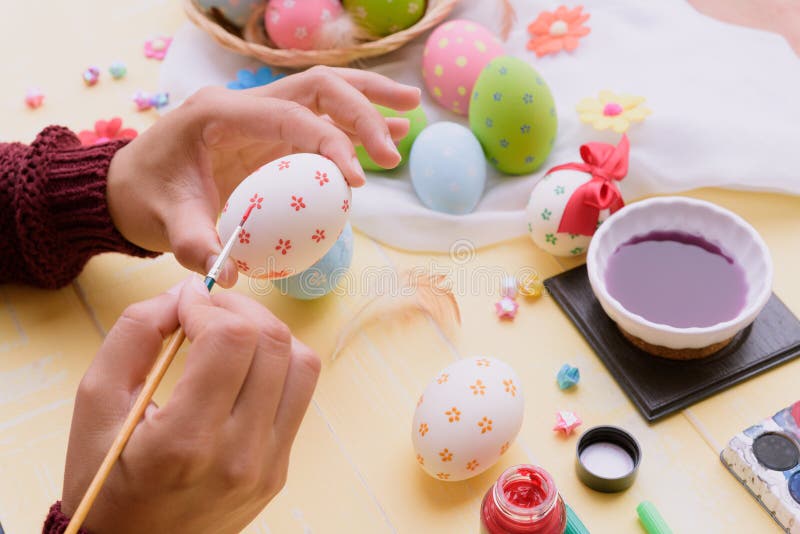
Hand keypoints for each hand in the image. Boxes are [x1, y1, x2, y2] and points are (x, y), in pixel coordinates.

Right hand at [61, 277, 319, 532]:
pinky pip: (301, 395)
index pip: (230, 340)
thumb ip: (135, 334)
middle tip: (209, 311)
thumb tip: (185, 292)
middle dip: (240, 310)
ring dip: (267, 334)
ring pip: (301, 363)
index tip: (186, 305)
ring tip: (231, 334)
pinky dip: (279, 365)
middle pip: (273, 343)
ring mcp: (268, 464)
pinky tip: (245, 367)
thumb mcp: (96, 402)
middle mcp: (239, 454)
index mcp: (185, 441)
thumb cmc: (105, 477)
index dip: (209, 306)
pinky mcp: (281, 467)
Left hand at [106, 67, 420, 286]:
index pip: (291, 115)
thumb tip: (229, 278)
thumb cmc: (144, 199)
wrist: (128, 188)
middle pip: (318, 87)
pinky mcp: (271, 136)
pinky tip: (389, 134)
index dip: (331, 141)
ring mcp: (261, 117)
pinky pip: (320, 122)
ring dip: (369, 101)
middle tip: (393, 150)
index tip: (357, 182)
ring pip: (325, 93)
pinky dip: (355, 127)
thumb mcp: (163, 224)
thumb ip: (195, 247)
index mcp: (219, 115)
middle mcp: (245, 105)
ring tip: (412, 109)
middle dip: (362, 111)